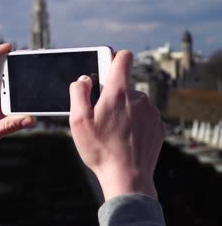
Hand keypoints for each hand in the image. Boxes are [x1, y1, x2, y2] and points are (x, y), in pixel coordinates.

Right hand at [69, 50, 164, 200]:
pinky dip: (135, 123)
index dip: (112, 58)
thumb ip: (78, 92)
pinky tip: (125, 139)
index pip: (123, 58)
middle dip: (112, 95)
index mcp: (118, 92)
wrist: (127, 177)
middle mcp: (139, 98)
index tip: (104, 68)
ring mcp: (151, 112)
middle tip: (101, 116)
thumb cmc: (100, 149)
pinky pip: (144, 116)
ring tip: (113, 131)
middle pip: (124, 85)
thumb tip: (84, 79)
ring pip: (134, 102)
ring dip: (124, 110)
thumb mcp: (78, 120)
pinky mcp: (158, 126)